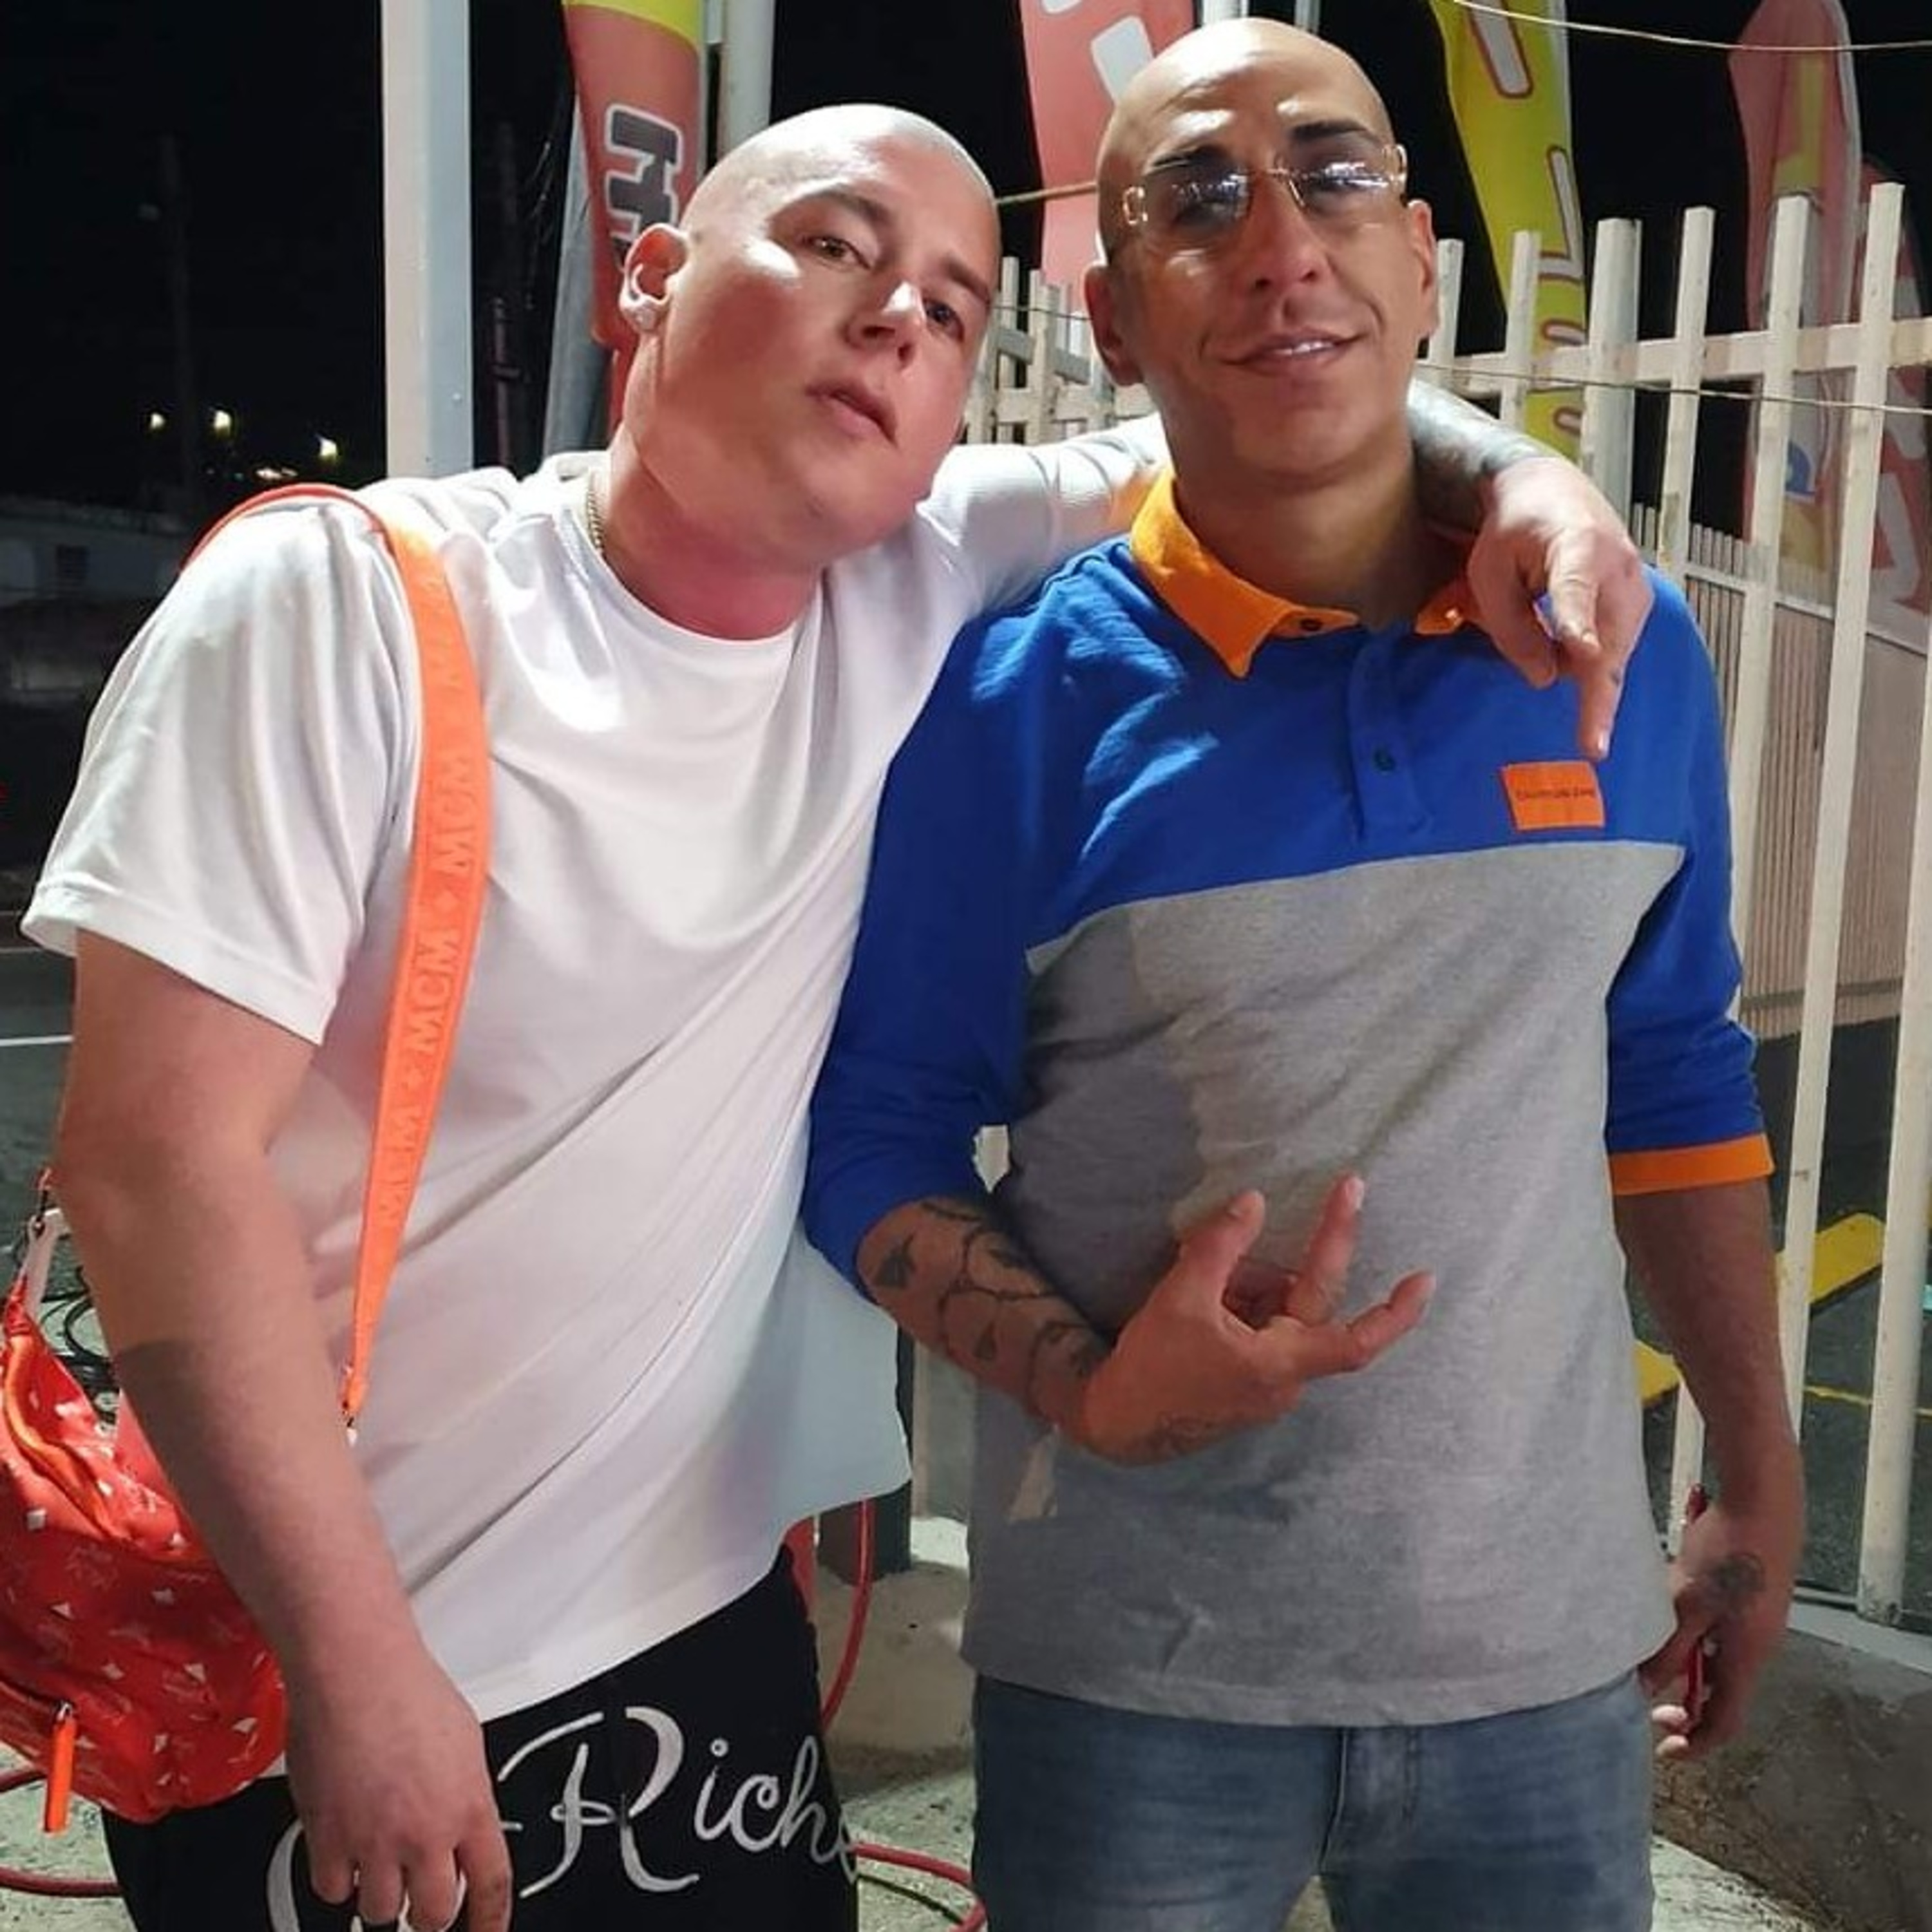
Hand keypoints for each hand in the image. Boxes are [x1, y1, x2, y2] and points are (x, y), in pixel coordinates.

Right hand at [286, 1641, 512, 1931]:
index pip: (491, 1884)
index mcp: (470, 1806)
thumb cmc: (408, 1690)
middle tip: (420, 1893)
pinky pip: (333, 1889)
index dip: (490, 1920)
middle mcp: (425, 1833)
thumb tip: (460, 1820)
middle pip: (433, 1915)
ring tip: (378, 1856)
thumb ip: (464, 1794)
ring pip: (380, 1910)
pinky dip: (337, 1877)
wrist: (357, 1673)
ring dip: (381, 1891)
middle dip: (428, 1910)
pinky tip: (343, 1846)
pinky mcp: (328, 1839)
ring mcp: (375, 1841)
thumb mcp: (464, 1742)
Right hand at [1068, 1175, 1433, 1464]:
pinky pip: (1263, 1329)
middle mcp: (1286, 1379)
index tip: (1427, 1278)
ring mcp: (1270, 1384)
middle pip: (1314, 1304)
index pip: (1357, 1340)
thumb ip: (1221, 1246)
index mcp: (1279, 1363)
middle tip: (1348, 1190)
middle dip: (1323, 1250)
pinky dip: (1244, 1301)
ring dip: (1256, 1282)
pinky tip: (1205, 1296)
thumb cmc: (1153, 1365)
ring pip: (1283, 1314)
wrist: (1118, 1423)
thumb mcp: (1180, 1296)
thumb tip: (1256, 1201)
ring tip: (1202, 1270)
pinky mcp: (1251, 1382)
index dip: (1396, 1312)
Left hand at [1463, 457, 1652, 761]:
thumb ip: (1511, 627)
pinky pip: (1616, 650)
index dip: (1578, 624)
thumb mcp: (1490, 571)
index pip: (1574, 591)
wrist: (1553, 491)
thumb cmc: (1514, 531)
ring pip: (1616, 653)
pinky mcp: (1636, 605)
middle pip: (1609, 640)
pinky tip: (1585, 697)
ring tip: (1590, 737)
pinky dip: (1597, 675)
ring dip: (1596, 690)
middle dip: (1601, 695)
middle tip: (1593, 745)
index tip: (1584, 653)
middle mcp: (1617, 566)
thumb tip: (1546, 679)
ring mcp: (1634, 586)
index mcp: (1575, 545)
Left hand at [1640, 1468, 1801, 1760]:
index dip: (1696, 1742)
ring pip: (1718, 1662)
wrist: (1763, 1503)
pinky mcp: (1752, 1601)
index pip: (1724, 1721)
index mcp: (1745, 1658)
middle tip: (1646, 1700)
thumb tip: (1643, 1690)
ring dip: (1686, 1666)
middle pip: (1721, 1694)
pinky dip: (1695, 1639)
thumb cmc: (1724, 1553)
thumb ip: (1666, 1649)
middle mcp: (1758, 1648)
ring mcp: (1758, 1624)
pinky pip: (1721, 1635)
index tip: (1664, 1749)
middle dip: (1684, 1704)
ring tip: (1649, 1652)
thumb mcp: (1686, 1604)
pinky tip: (1668, 1615)